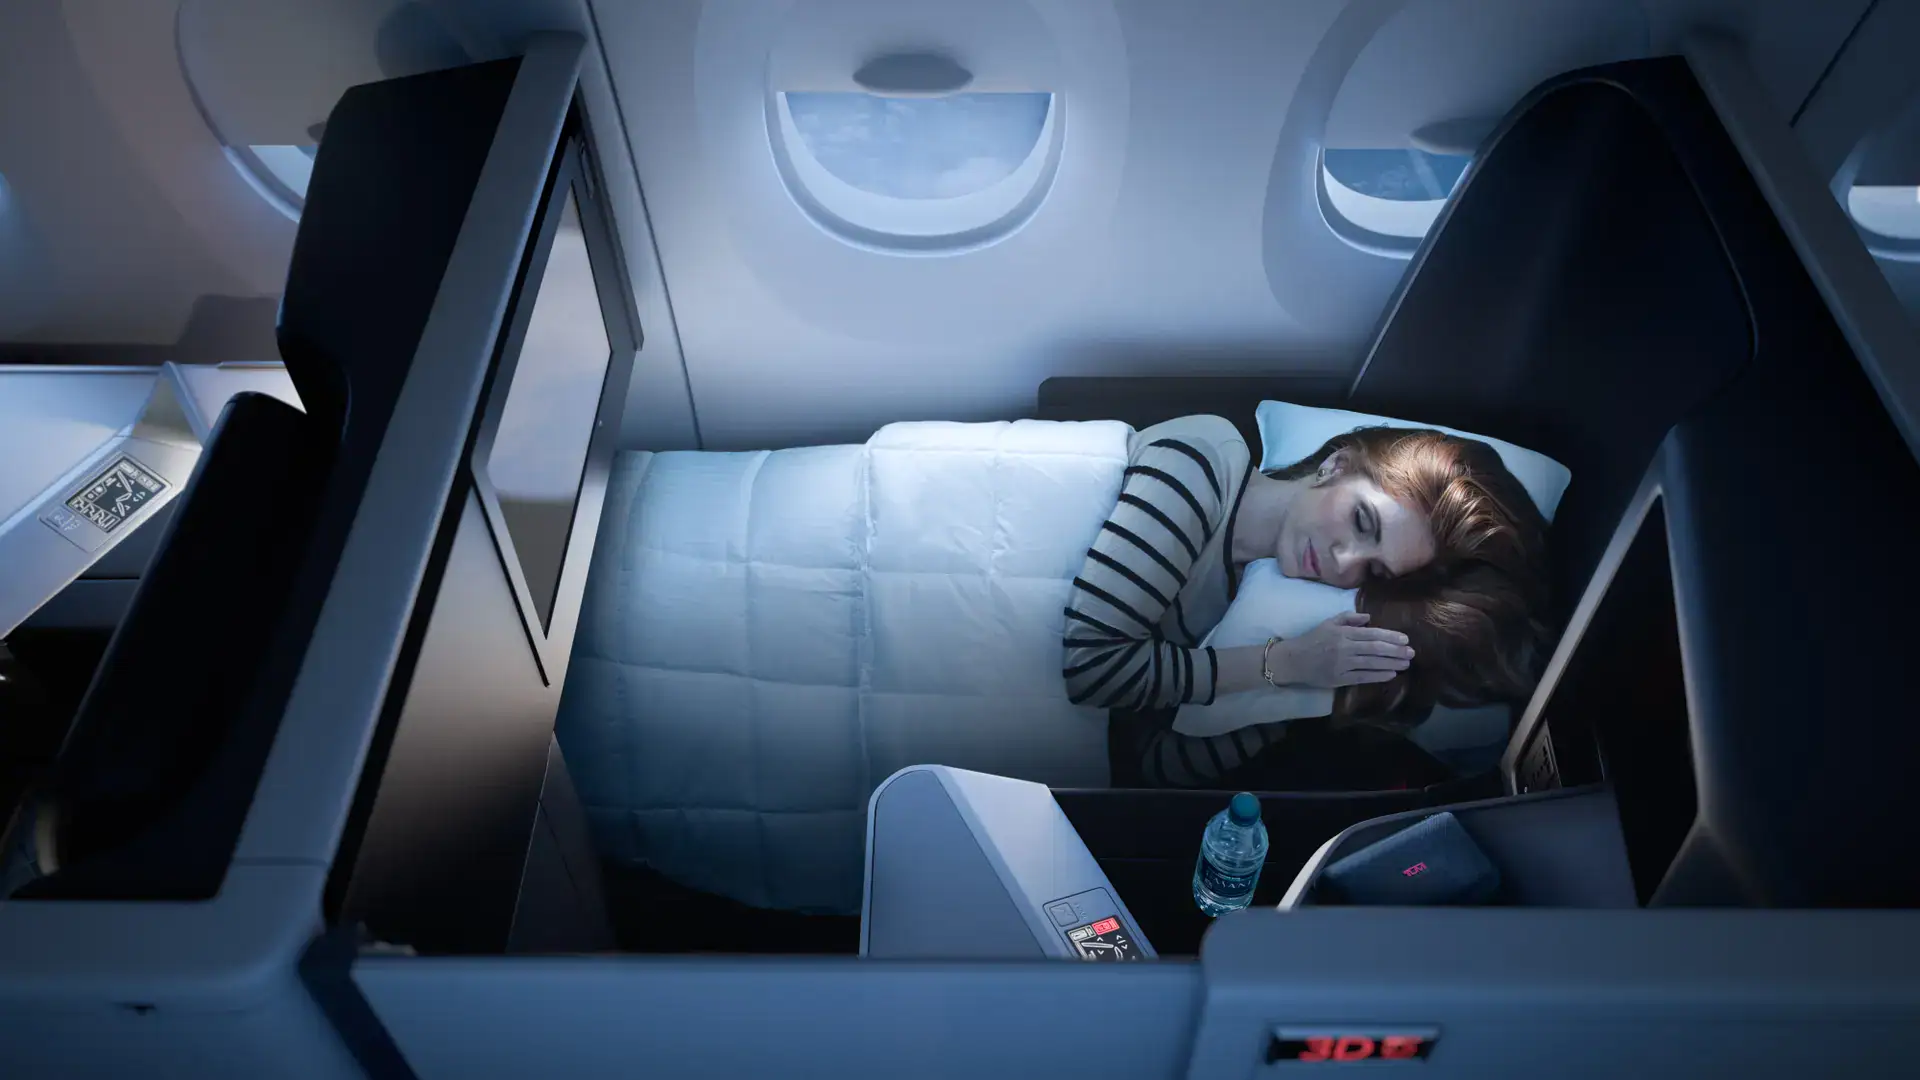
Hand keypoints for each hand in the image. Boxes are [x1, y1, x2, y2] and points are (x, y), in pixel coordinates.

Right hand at [1269, 613, 1412, 688]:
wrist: (1292, 660)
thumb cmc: (1311, 639)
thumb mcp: (1328, 623)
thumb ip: (1348, 618)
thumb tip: (1369, 618)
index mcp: (1342, 633)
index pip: (1371, 634)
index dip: (1389, 636)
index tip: (1405, 639)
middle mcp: (1344, 647)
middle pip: (1374, 648)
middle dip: (1395, 650)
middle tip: (1412, 652)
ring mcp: (1342, 664)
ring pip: (1371, 663)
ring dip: (1391, 663)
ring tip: (1406, 664)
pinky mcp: (1339, 678)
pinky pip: (1362, 677)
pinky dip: (1377, 676)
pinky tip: (1390, 674)